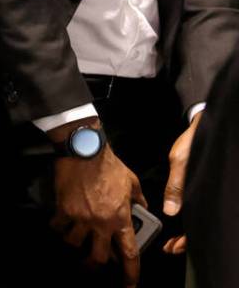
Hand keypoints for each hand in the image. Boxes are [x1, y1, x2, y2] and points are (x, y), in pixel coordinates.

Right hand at [50, 133, 144, 286]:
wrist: (85, 150)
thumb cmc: (110, 165)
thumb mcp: (132, 182)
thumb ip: (138, 199)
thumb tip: (141, 207)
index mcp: (120, 218)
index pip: (129, 253)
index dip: (130, 273)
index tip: (130, 284)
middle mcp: (100, 222)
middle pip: (97, 257)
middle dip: (93, 265)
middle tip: (91, 265)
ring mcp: (80, 216)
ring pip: (73, 243)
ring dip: (74, 243)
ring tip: (73, 239)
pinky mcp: (63, 208)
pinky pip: (58, 226)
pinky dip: (58, 227)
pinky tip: (60, 223)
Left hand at [161, 112, 201, 254]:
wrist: (200, 125)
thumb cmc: (193, 142)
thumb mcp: (180, 162)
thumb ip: (176, 186)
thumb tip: (171, 211)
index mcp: (202, 192)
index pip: (199, 226)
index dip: (186, 240)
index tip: (172, 248)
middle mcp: (204, 194)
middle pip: (199, 225)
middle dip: (185, 239)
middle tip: (169, 246)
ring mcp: (202, 191)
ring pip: (197, 218)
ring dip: (185, 230)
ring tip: (171, 238)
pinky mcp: (198, 185)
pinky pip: (194, 206)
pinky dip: (186, 216)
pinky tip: (176, 219)